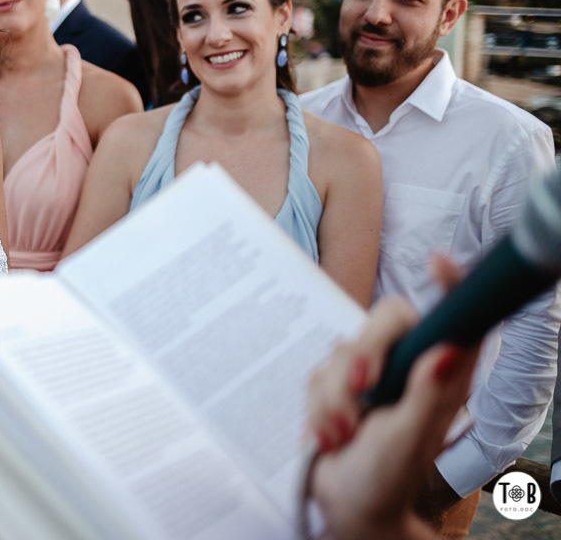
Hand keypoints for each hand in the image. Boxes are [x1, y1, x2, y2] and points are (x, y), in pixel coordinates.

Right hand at [307, 256, 478, 539]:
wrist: (344, 502)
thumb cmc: (387, 478)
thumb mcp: (408, 439)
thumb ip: (427, 394)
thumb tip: (450, 350)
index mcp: (440, 377)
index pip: (451, 320)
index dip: (449, 287)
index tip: (439, 263)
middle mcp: (407, 368)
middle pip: (384, 322)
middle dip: (364, 353)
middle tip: (360, 389)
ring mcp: (370, 375)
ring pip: (342, 352)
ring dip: (335, 400)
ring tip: (343, 436)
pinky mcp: (336, 384)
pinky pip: (315, 374)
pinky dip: (317, 407)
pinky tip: (328, 435)